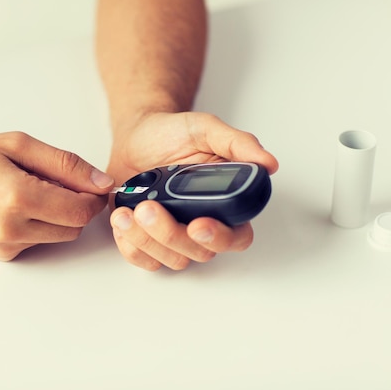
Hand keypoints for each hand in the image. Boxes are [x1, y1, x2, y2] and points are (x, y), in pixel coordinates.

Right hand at [0, 132, 113, 259]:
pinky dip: (38, 226)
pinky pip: (37, 243)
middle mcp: (12, 228)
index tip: (88, 183)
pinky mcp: (0, 256)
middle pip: (74, 227)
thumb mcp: (17, 145)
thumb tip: (101, 183)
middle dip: (76, 206)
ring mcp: (5, 246)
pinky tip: (15, 207)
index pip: (81, 210)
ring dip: (57, 216)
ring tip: (30, 192)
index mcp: (18, 196)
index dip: (92, 196)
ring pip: (58, 237)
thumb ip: (65, 164)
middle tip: (55, 182)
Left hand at [107, 112, 278, 270]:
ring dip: (146, 240)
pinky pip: (143, 260)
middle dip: (170, 234)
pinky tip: (122, 221)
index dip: (220, 238)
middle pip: (198, 252)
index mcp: (223, 204)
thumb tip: (268, 163)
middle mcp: (201, 225)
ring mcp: (173, 235)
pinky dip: (130, 246)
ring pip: (171, 259)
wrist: (136, 136)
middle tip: (148, 207)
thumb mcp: (205, 129)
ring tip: (126, 213)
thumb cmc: (172, 134)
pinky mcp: (147, 239)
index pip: (236, 237)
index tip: (198, 224)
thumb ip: (237, 143)